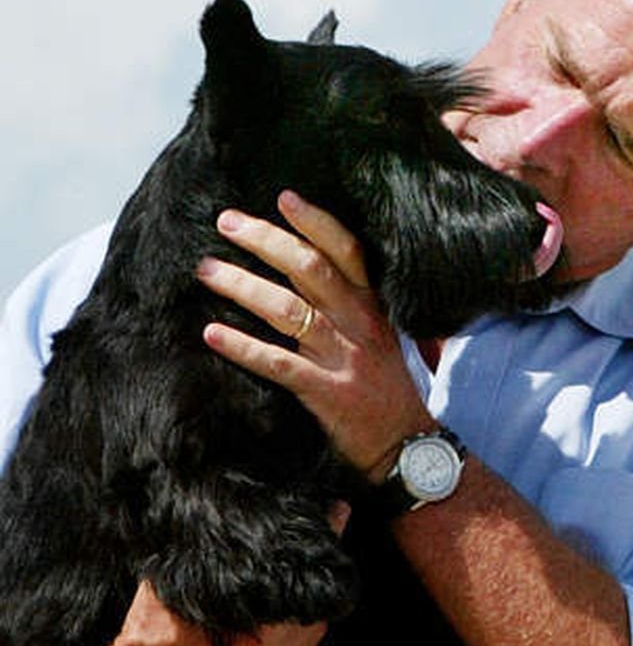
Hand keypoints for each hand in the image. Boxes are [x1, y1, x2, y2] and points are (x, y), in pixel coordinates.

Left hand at [196, 190, 434, 480]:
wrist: (412, 448)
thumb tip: (323, 278)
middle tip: (226, 222)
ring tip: (207, 270)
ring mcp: (342, 359)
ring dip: (243, 285)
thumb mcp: (393, 340)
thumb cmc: (398, 391)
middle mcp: (360, 325)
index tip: (284, 197)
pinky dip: (243, 347)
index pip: (348, 252)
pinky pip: (278, 364)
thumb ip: (364, 309)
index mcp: (376, 308)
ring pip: (288, 311)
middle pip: (309, 270)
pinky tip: (212, 334)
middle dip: (265, 240)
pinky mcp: (326, 393)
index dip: (316, 222)